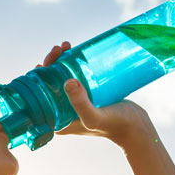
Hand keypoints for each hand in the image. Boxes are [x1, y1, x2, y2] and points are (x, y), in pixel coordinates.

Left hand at [38, 41, 152, 144]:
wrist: (136, 128)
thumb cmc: (114, 125)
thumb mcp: (95, 116)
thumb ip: (81, 104)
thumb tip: (68, 82)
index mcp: (57, 121)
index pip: (39, 96)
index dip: (38, 77)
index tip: (45, 61)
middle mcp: (62, 113)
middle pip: (49, 84)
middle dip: (50, 64)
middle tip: (59, 49)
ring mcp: (74, 104)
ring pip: (61, 78)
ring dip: (60, 61)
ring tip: (66, 46)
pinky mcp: (87, 96)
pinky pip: (74, 77)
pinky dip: (72, 64)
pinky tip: (74, 52)